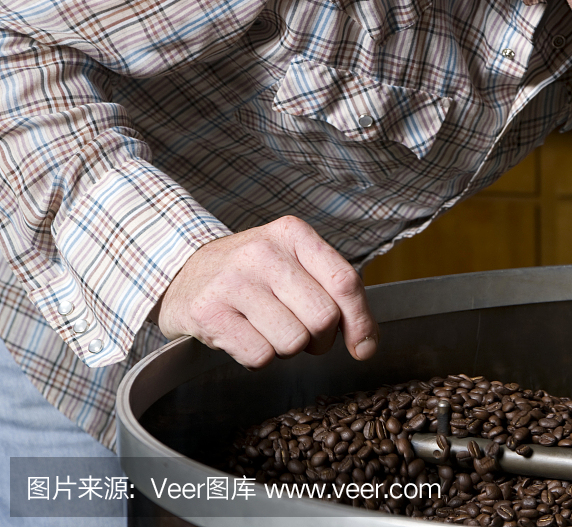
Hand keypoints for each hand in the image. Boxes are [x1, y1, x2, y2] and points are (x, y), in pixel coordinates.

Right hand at [151, 215, 378, 368]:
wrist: (183, 274)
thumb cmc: (251, 275)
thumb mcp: (294, 265)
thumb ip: (336, 295)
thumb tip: (366, 345)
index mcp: (293, 234)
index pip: (345, 282)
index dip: (361, 321)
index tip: (363, 346)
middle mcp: (263, 252)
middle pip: (323, 317)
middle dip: (319, 339)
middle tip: (302, 334)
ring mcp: (232, 281)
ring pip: (292, 341)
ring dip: (287, 349)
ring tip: (268, 330)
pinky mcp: (207, 312)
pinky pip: (260, 356)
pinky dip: (260, 358)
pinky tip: (246, 337)